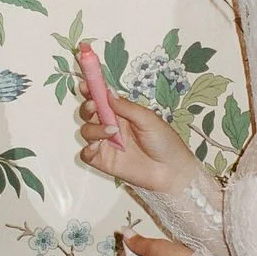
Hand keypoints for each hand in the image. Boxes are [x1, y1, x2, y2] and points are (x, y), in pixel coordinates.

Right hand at [78, 88, 197, 192]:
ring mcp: (106, 144)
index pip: (101, 98)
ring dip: (93, 129)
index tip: (84, 84)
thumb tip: (108, 91)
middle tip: (94, 106)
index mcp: (121, 112)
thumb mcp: (148, 119)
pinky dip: (87, 149)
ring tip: (112, 132)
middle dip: (87, 107)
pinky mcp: (103, 161)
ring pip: (86, 131)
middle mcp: (111, 126)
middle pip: (88, 113)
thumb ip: (126, 107)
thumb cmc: (165, 143)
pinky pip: (86, 154)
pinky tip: (97, 147)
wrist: (171, 171)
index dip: (90, 89)